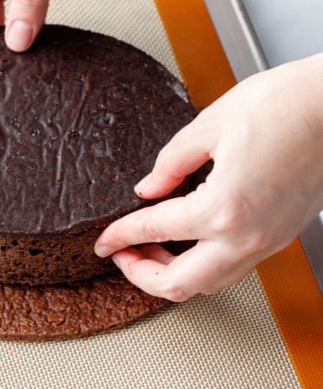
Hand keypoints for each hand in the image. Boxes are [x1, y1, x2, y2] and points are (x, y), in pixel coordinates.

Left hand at [94, 55, 322, 300]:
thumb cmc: (285, 104)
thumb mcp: (210, 124)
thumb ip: (170, 163)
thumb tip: (148, 188)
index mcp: (221, 209)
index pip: (152, 232)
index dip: (119, 236)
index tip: (103, 239)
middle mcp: (245, 238)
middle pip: (178, 285)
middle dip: (140, 274)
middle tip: (121, 255)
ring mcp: (267, 243)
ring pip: (209, 284)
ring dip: (173, 274)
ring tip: (152, 249)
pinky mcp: (280, 237)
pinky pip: (233, 268)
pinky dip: (203, 264)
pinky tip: (190, 240)